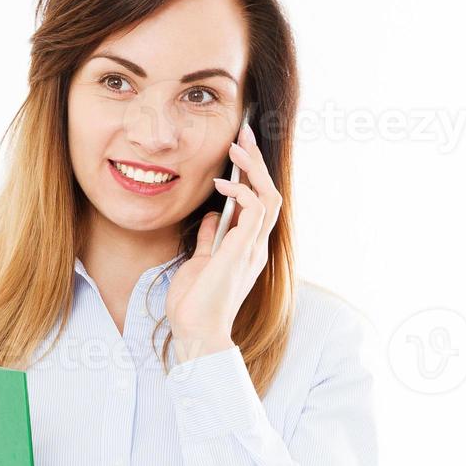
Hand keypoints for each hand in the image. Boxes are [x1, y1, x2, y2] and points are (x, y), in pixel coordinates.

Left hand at [165, 120, 282, 362]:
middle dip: (257, 161)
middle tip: (243, 133)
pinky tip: (222, 184)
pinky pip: (256, 211)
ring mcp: (253, 249)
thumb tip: (211, 218)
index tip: (239, 149)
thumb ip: (210, 240)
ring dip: (254, 169)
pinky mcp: (244, 251)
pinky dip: (242, 193)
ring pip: (270, 196)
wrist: (195, 333)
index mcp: (248, 249)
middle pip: (269, 193)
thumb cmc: (195, 304)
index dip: (252, 174)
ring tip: (236, 147)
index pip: (258, 203)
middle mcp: (256, 247)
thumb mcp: (200, 263)